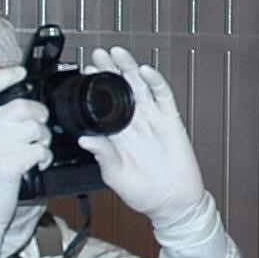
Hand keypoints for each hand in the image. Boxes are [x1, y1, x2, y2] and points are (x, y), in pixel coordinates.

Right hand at [0, 71, 49, 251]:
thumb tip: (9, 111)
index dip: (7, 75)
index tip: (20, 72)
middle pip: (23, 106)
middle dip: (38, 116)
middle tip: (38, 131)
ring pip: (35, 127)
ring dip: (43, 138)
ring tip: (37, 150)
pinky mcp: (9, 162)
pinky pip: (40, 149)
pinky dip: (45, 156)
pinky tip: (39, 163)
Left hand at [81, 47, 208, 234]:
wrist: (173, 204)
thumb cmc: (144, 193)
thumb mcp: (115, 175)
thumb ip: (103, 155)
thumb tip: (85, 139)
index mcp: (118, 134)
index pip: (104, 102)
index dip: (97, 86)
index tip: (86, 72)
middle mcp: (135, 123)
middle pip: (121, 88)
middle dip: (110, 69)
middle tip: (98, 54)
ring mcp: (153, 120)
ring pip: (140, 87)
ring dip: (129, 68)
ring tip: (117, 53)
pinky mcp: (171, 122)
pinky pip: (163, 97)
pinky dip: (155, 82)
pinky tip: (145, 71)